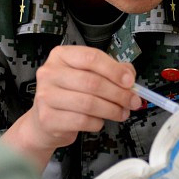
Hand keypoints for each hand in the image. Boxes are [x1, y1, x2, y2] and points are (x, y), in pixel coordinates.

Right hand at [3, 45, 141, 167]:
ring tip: (122, 113)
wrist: (45, 121)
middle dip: (118, 94)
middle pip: (92, 82)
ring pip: (88, 103)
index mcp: (61, 56)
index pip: (91, 57)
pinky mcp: (47, 118)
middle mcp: (49, 73)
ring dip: (112, 110)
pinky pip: (82, 121)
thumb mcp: (89, 75)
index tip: (130, 81)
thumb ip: (111, 71)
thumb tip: (129, 76)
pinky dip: (97, 123)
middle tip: (133, 101)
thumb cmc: (70, 94)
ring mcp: (45, 96)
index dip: (114, 70)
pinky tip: (99, 121)